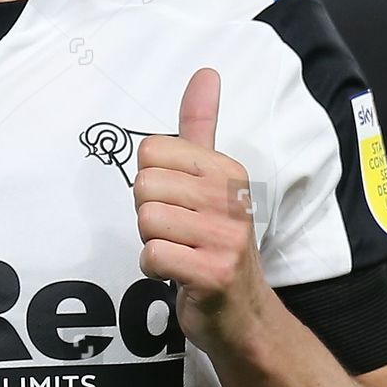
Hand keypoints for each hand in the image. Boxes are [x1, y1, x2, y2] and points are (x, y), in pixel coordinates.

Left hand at [133, 67, 271, 354]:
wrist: (243, 314)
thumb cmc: (215, 241)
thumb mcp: (212, 180)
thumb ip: (201, 128)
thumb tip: (205, 72)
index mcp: (227, 170)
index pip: (151, 152)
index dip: (152, 183)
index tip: (179, 204)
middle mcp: (231, 198)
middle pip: (143, 186)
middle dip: (148, 214)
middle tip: (177, 232)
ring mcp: (225, 237)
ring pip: (146, 221)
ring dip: (152, 243)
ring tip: (180, 252)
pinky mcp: (213, 273)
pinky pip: (152, 255)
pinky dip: (154, 269)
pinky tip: (177, 274)